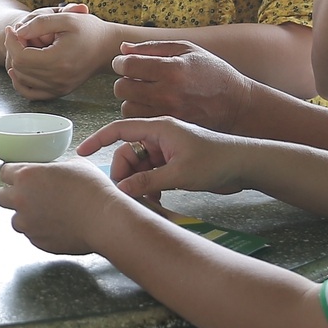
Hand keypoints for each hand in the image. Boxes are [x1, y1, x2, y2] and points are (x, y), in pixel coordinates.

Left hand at [0, 159, 125, 254]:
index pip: (5, 173)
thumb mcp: (76, 165)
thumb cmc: (93, 190)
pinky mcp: (37, 241)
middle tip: (29, 196)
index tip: (20, 178)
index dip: (14, 174)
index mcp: (27, 176)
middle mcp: (21, 200)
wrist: (105, 220)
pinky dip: (40, 231)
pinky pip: (31, 235)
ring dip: (26, 216)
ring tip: (47, 214)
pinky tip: (57, 226)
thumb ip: (56, 167)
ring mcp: (27, 223)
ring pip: (15, 219)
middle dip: (12, 196)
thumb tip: (56, 172)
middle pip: (1, 197)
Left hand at [2, 8, 113, 99]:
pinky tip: (18, 69)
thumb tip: (18, 32)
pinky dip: (20, 82)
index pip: (21, 56)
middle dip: (12, 49)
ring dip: (15, 62)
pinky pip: (31, 94)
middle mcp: (58, 79)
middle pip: (20, 68)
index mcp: (59, 60)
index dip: (11, 41)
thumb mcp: (67, 18)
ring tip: (22, 46)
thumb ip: (40, 23)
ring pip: (22, 80)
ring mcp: (59, 88)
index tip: (12, 29)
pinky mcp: (59, 91)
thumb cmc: (89, 31)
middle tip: (18, 35)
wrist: (107, 47)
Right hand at [77, 117, 252, 198]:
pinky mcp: (174, 162)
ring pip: (139, 166)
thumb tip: (121, 190)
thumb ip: (148, 182)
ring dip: (138, 183)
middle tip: (129, 193)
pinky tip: (157, 199)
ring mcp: (167, 150)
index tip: (81, 153)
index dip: (98, 140)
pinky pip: (151, 173)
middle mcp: (160, 136)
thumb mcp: (179, 174)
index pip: (119, 129)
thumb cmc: (216, 162)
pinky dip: (149, 186)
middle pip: (127, 152)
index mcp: (159, 128)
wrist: (246, 166)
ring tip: (148, 199)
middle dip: (124, 173)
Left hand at [113, 41, 253, 132]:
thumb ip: (152, 47)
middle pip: (122, 88)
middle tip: (135, 78)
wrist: (237, 105)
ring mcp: (168, 113)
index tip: (124, 63)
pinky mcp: (170, 127)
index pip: (128, 65)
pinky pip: (140, 121)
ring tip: (146, 93)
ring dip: (131, 99)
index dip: (120, 62)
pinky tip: (153, 105)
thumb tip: (123, 49)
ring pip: (127, 107)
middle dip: (124, 80)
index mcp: (172, 69)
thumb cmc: (212, 73)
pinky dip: (141, 113)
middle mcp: (168, 93)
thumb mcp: (187, 49)